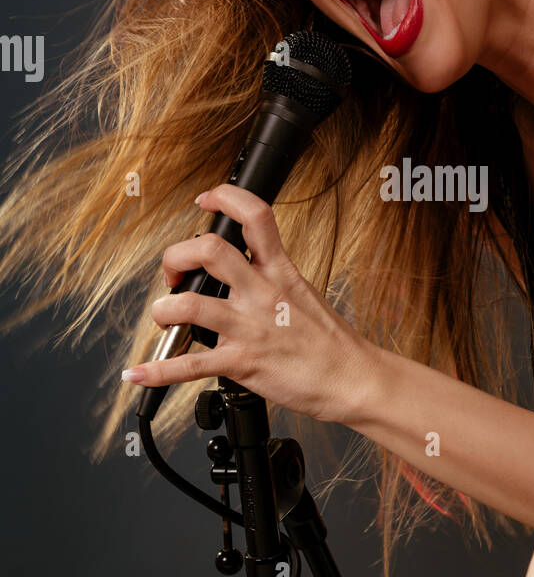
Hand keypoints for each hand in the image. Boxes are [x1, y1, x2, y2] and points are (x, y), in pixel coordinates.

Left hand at [122, 184, 381, 423]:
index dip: (225, 198)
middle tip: (174, 274)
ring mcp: (251, 327)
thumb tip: (245, 276)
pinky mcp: (243, 363)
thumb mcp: (305, 295)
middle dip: (177, 256)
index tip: (206, 199)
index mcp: (280, 272)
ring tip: (163, 317)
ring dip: (164, 309)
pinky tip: (138, 374)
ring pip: (191, 304)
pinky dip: (157, 371)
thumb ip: (272, 281)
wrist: (352, 378)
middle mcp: (262, 293)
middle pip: (210, 250)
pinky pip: (191, 364)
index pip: (255, 217)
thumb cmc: (332, 343)